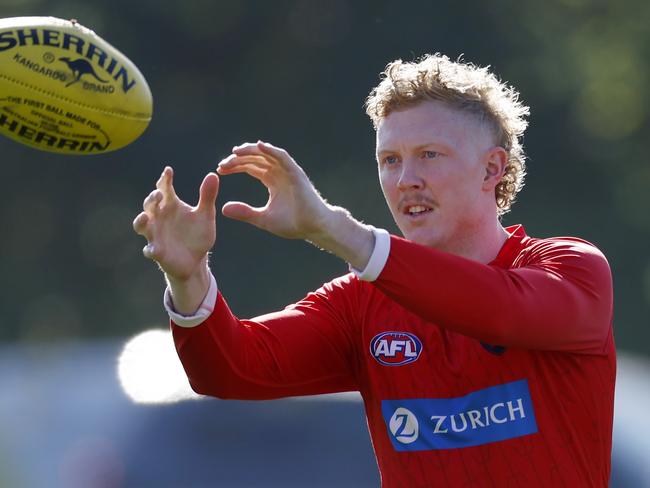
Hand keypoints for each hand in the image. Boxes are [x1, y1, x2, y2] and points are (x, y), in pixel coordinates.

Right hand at [133, 166, 217, 281]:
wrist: (196, 259)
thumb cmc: (197, 234)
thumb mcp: (206, 215)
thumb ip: (208, 196)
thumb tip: (213, 174)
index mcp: (171, 205)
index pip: (164, 188)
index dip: (164, 179)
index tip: (168, 171)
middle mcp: (159, 217)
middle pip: (150, 205)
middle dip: (151, 199)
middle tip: (158, 194)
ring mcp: (155, 234)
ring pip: (141, 225)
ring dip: (140, 221)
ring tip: (144, 217)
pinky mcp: (157, 252)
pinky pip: (150, 250)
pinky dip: (150, 249)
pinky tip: (154, 250)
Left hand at [217, 141, 330, 240]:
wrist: (314, 228)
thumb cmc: (294, 224)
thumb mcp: (263, 218)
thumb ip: (245, 212)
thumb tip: (223, 208)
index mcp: (272, 181)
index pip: (251, 167)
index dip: (236, 166)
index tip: (220, 169)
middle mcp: (280, 173)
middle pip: (256, 159)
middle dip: (238, 159)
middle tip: (223, 163)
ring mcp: (288, 171)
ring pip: (267, 154)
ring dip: (251, 150)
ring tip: (235, 151)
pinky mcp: (296, 173)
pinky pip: (283, 157)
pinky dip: (272, 150)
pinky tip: (259, 146)